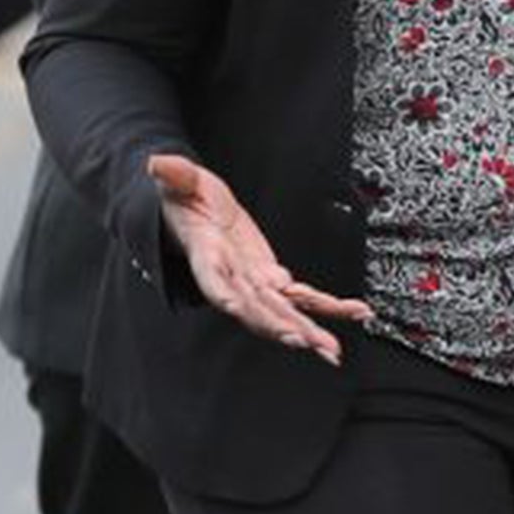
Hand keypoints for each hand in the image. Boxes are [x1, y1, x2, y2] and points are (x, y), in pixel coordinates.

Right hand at [147, 153, 372, 365]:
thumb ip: (174, 175)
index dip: (225, 294)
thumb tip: (157, 163)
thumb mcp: (180, 182)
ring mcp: (253, 281)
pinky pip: (303, 296)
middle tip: (305, 341)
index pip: (214, 280)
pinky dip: (329, 305)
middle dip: (279, 325)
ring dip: (309, 330)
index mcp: (207, 256)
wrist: (196, 214)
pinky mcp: (272, 277)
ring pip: (283, 311)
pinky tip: (355, 312)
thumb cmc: (185, 201)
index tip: (236, 307)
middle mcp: (232, 277)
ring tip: (333, 349)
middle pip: (255, 307)